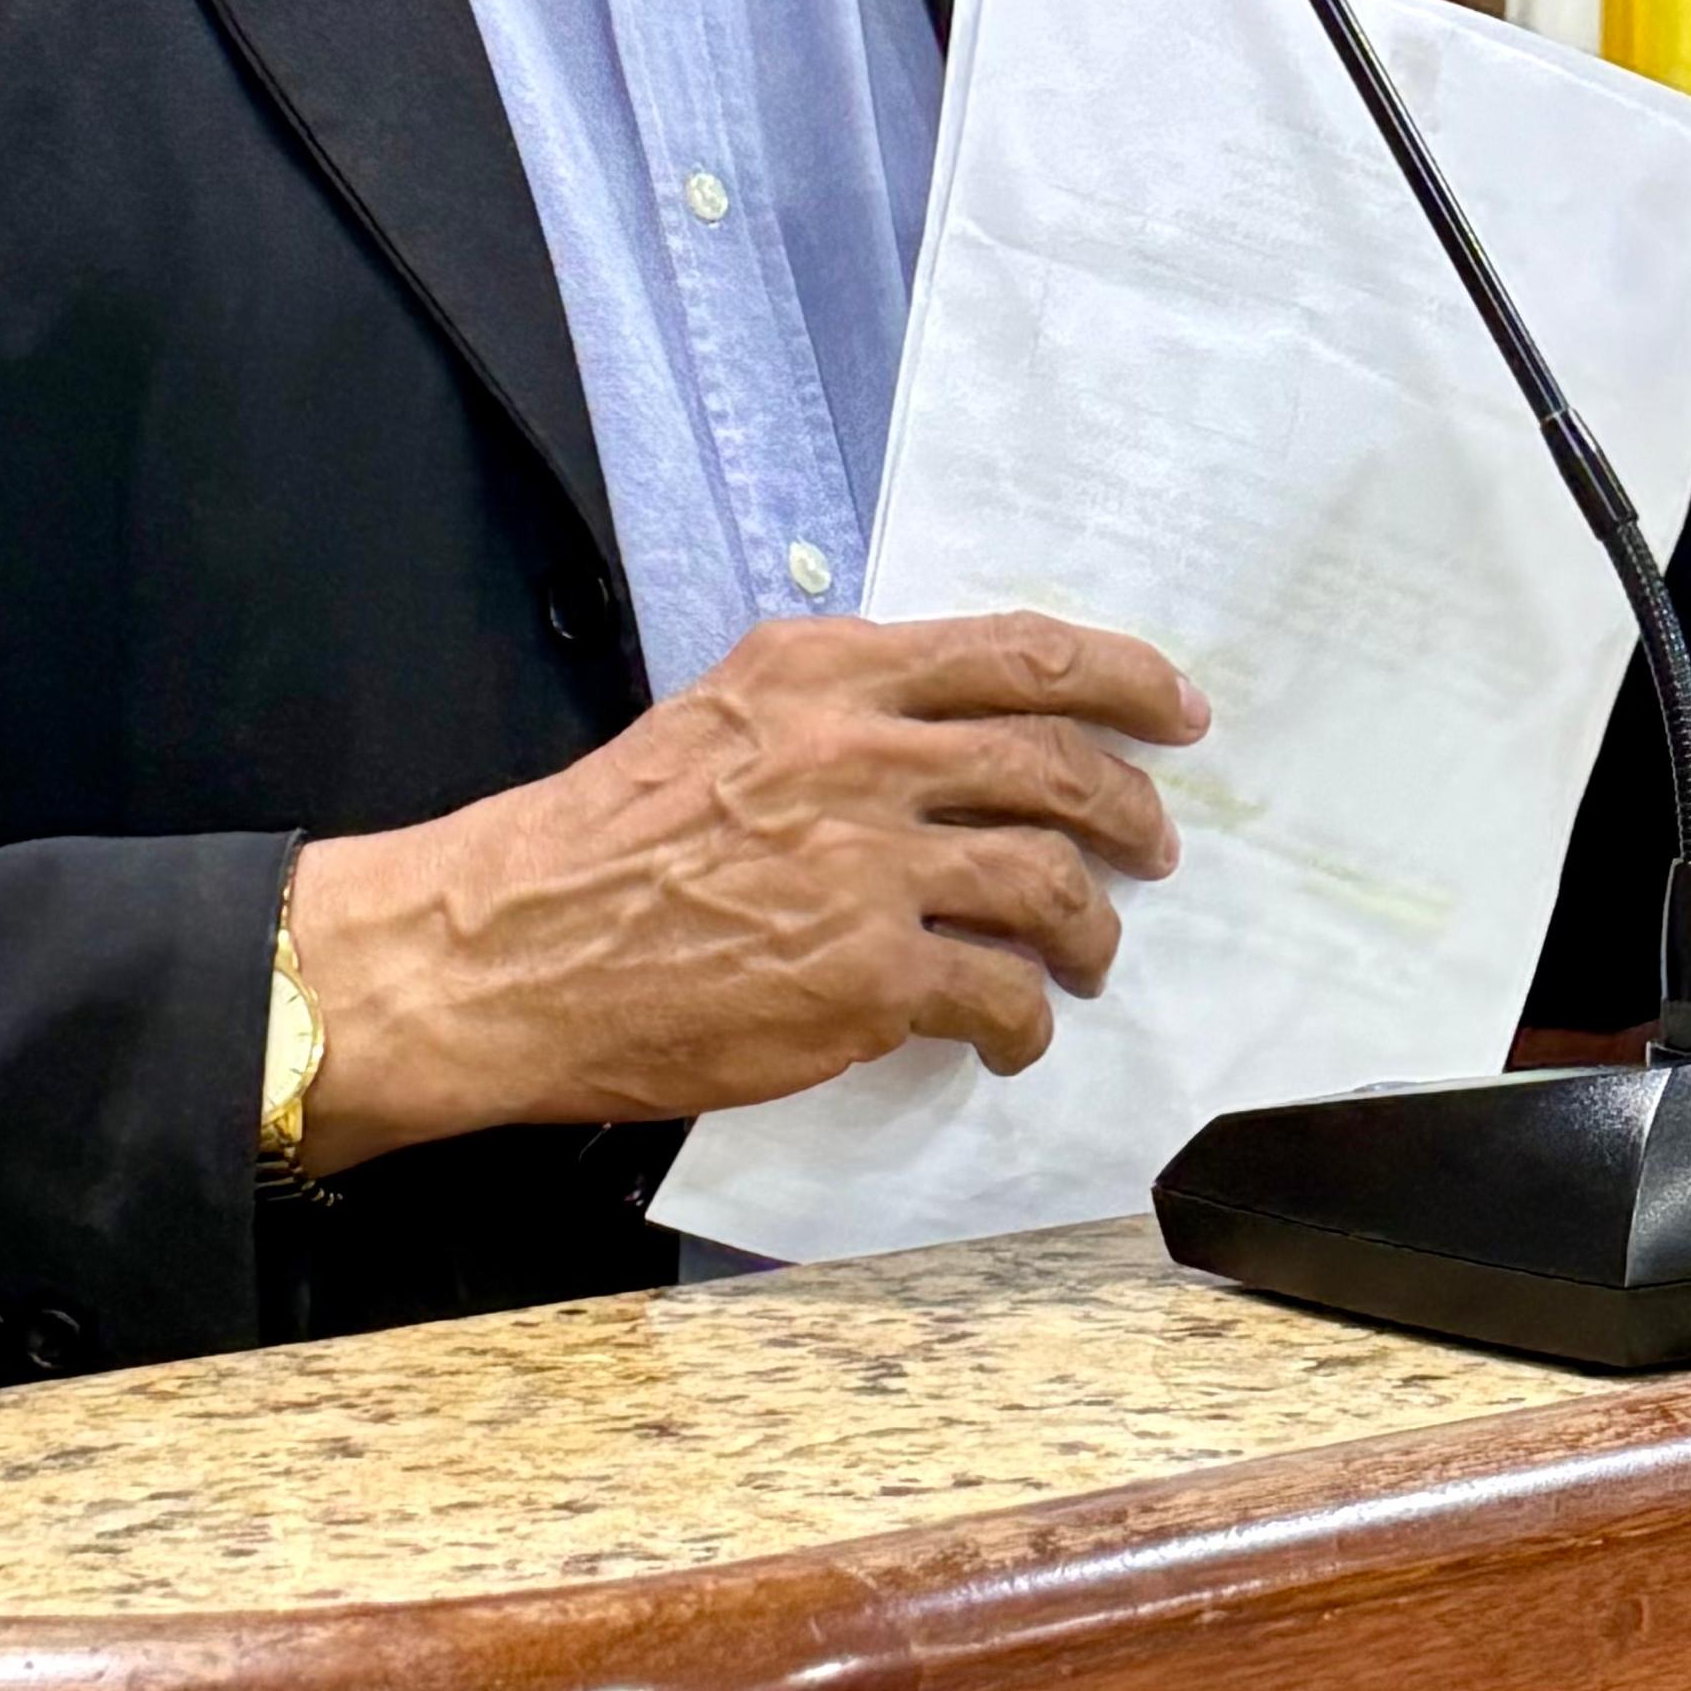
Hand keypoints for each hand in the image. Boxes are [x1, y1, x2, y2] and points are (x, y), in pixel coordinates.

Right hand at [286, 611, 1199, 1167]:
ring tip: (1087, 954)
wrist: (512, 947)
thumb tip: (953, 731)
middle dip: (1131, 809)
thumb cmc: (606, 838)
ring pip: (1049, 883)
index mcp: (826, 672)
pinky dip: (1027, 1022)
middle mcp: (858, 753)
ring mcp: (866, 867)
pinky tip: (1012, 1037)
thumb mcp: (726, 714)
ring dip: (1092, 927)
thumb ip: (840, 707)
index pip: (1019, 654)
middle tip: (1155, 844)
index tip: (1178, 707)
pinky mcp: (863, 977)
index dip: (1124, 676)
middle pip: (1057, 764)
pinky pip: (999, 993)